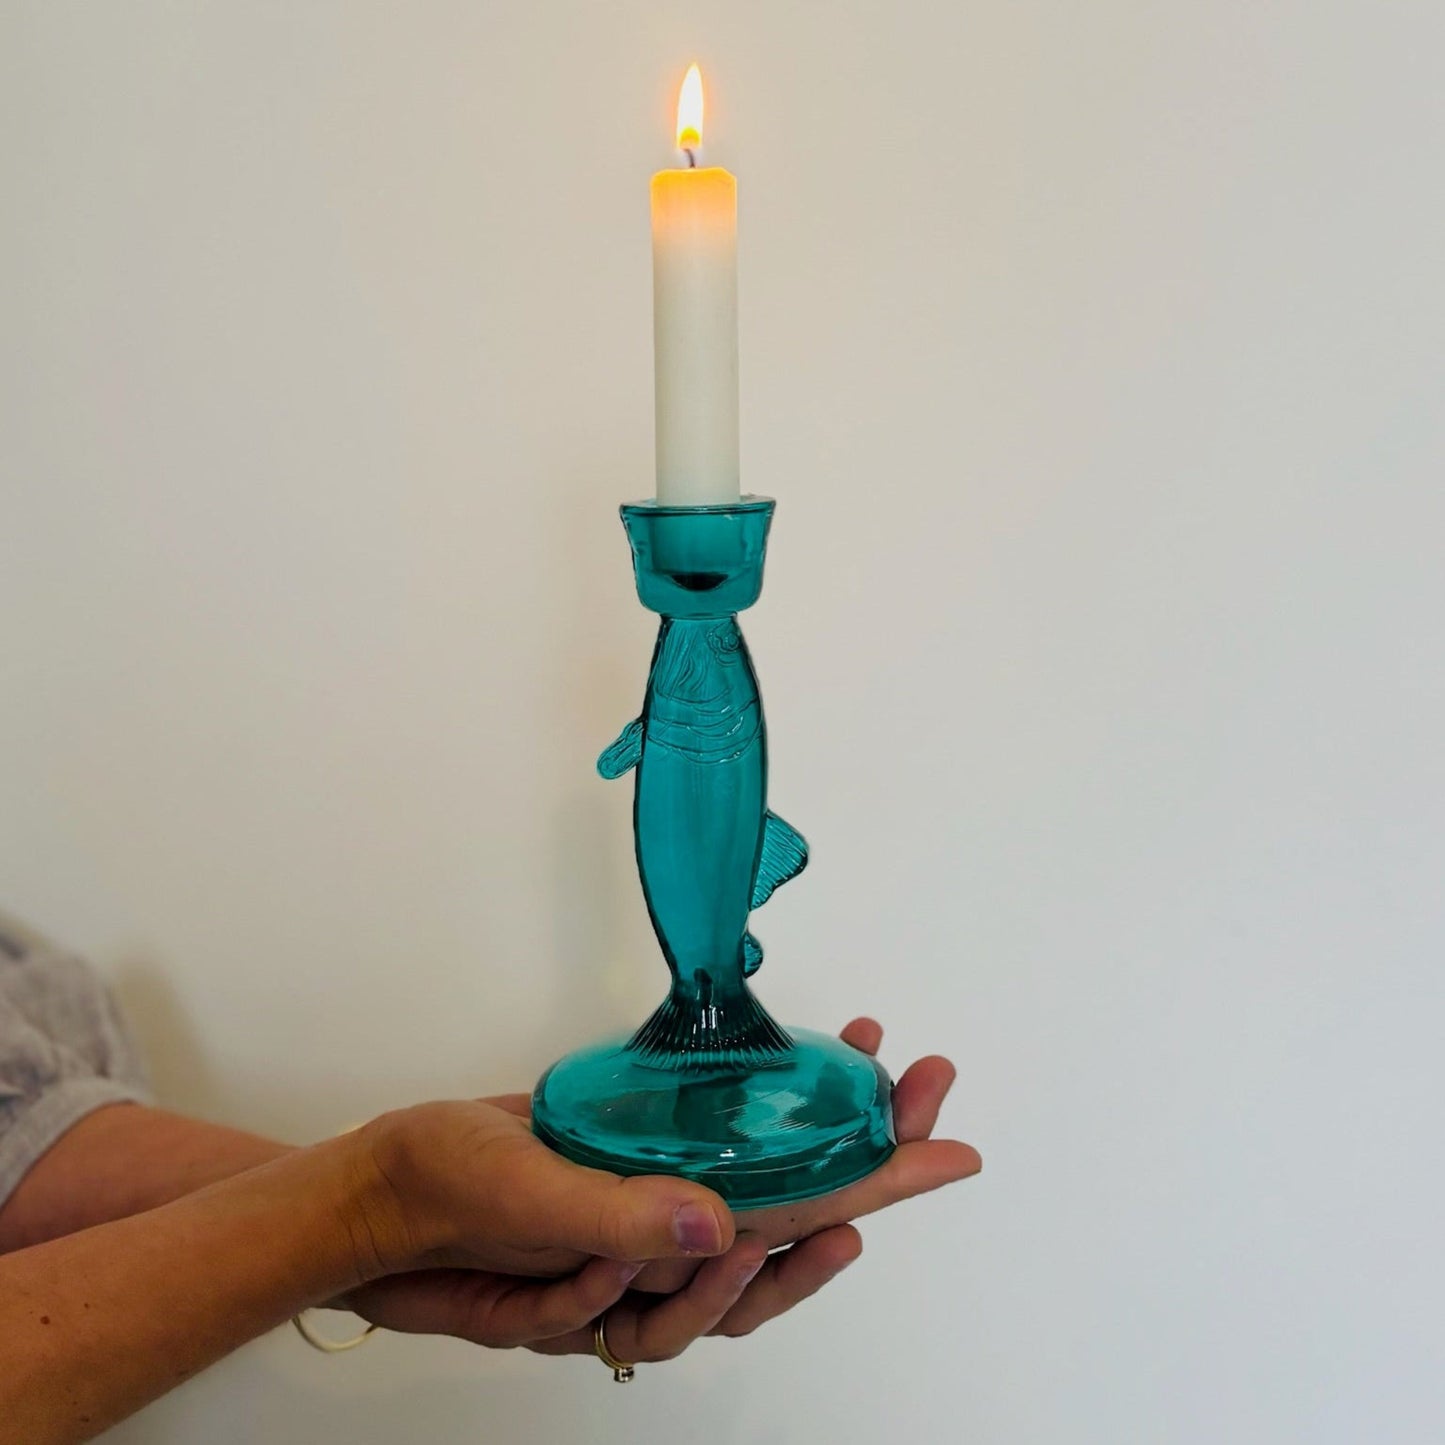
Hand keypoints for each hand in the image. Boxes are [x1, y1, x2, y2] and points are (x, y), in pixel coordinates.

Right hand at [334, 1017, 977, 1358]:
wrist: (383, 1183)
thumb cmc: (440, 1200)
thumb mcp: (517, 1204)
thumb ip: (612, 1224)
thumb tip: (716, 1234)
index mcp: (654, 1263)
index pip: (791, 1223)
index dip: (875, 1185)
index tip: (948, 1151)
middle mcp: (670, 1247)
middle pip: (802, 1207)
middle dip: (876, 1145)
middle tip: (929, 1082)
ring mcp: (659, 1209)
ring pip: (773, 1185)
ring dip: (833, 1127)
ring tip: (879, 1070)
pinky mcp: (639, 1168)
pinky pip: (725, 1156)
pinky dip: (770, 1113)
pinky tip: (797, 1075)